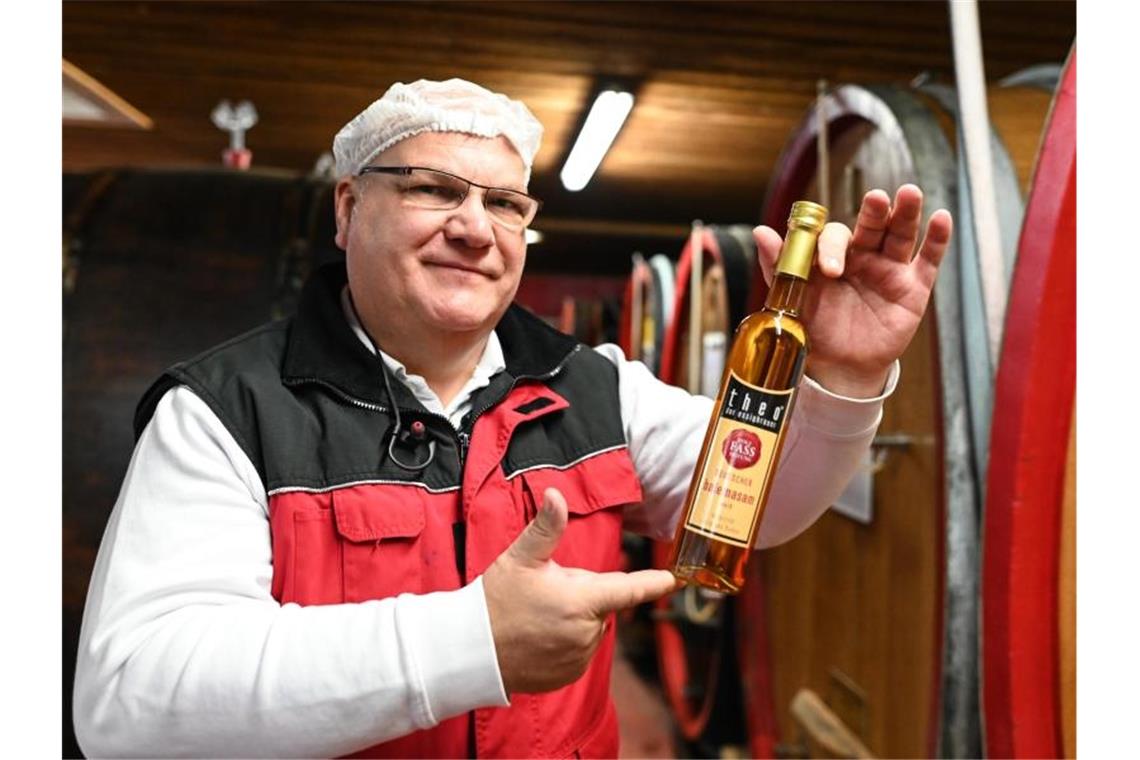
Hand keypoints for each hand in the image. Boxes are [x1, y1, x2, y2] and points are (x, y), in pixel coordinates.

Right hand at [482, 487, 678, 693]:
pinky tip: (540, 636)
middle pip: (601, 604)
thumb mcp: (520, 559)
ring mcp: (578, 657)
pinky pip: (579, 650)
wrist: (471, 651)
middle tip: (545, 592)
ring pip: (590, 627)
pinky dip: (567, 641)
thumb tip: (556, 495)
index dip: (653, 583)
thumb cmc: (495, 602)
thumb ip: (546, 528)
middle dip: (582, 594)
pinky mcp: (569, 674)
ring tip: (538, 615)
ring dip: (575, 618)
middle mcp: (585, 633)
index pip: (628, 589)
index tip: (673, 580)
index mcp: (580, 601)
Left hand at [754, 185, 952, 397]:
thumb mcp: (793, 298)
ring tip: (909, 193)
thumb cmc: (816, 328)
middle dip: (874, 212)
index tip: (829, 270)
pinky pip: (928, 261)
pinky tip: (941, 218)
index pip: (836, 237)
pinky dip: (937, 240)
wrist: (839, 366)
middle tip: (875, 198)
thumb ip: (780, 264)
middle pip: (872, 225)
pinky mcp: (914, 288)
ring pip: (900, 235)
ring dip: (906, 214)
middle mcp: (864, 256)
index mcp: (834, 254)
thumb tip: (761, 231)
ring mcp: (890, 269)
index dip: (832, 248)